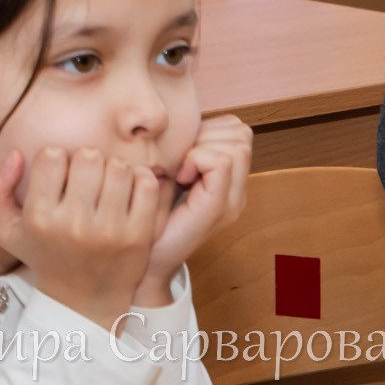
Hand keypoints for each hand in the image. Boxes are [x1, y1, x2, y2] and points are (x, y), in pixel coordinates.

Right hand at [0, 146, 158, 329]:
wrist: (84, 299)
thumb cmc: (42, 254)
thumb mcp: (2, 229)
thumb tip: (17, 155)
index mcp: (39, 218)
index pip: (52, 156)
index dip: (56, 158)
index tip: (59, 175)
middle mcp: (74, 225)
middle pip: (88, 156)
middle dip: (86, 159)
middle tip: (86, 176)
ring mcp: (110, 231)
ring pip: (118, 167)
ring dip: (113, 169)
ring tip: (106, 183)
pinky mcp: (140, 235)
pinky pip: (146, 184)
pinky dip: (140, 179)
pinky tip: (128, 191)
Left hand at [142, 117, 251, 294]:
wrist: (144, 262)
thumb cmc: (147, 217)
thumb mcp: (166, 175)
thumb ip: (181, 152)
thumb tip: (177, 122)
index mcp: (227, 182)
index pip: (237, 129)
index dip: (208, 128)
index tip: (182, 151)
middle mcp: (236, 191)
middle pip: (240, 133)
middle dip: (207, 134)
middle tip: (181, 160)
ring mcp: (232, 202)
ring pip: (235, 144)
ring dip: (201, 147)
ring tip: (180, 170)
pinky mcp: (218, 209)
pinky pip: (220, 162)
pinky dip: (197, 159)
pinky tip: (180, 177)